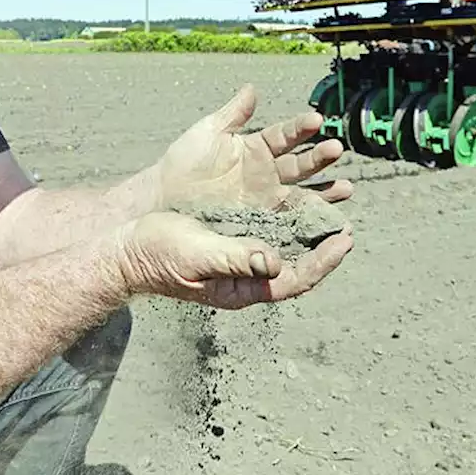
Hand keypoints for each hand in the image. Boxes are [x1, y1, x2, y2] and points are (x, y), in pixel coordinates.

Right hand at [117, 211, 352, 309]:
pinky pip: (267, 219)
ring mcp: (240, 250)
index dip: (322, 262)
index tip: (344, 239)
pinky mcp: (231, 229)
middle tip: (347, 219)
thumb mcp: (196, 255)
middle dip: (322, 239)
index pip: (294, 280)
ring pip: (285, 235)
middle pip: (296, 259)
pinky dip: (286, 204)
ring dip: (309, 216)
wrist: (128, 243)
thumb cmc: (158, 256)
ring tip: (334, 194)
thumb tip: (273, 262)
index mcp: (242, 287)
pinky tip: (298, 187)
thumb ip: (234, 258)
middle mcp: (247, 270)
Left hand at [156, 84, 351, 212]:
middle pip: (301, 166)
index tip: (317, 121)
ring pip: (302, 195)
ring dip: (325, 191)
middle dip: (320, 157)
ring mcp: (267, 201)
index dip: (300, 128)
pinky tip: (326, 223)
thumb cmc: (182, 164)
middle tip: (336, 150)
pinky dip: (308, 223)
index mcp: (258, 149)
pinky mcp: (261, 224)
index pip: (285, 136)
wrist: (162, 200)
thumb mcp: (207, 134)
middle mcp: (268, 174)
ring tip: (346, 189)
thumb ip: (232, 114)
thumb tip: (252, 89)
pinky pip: (288, 223)